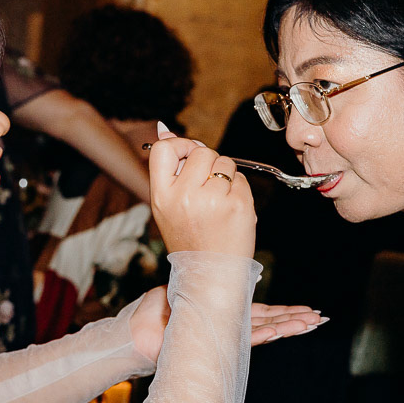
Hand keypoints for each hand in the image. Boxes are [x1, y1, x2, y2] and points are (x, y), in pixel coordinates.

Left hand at [129, 287, 326, 362]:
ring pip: (264, 330)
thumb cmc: (153, 312)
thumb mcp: (183, 287)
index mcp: (222, 311)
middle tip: (319, 317)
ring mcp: (224, 336)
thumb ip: (201, 278)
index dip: (282, 310)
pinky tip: (284, 329)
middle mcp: (227, 325)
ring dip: (289, 326)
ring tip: (312, 323)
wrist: (137, 334)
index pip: (259, 311)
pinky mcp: (217, 342)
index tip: (304, 308)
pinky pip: (246, 337)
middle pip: (268, 322)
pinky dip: (267, 332)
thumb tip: (213, 262)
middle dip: (294, 319)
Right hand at [148, 123, 254, 257]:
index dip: (180, 145)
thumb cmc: (190, 238)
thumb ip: (169, 169)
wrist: (211, 274)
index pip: (164, 148)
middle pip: (201, 151)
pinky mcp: (237, 205)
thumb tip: (163, 128)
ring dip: (226, 176)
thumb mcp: (167, 205)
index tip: (188, 158)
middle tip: (207, 189)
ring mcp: (212, 200)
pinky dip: (239, 191)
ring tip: (218, 202)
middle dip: (209, 163)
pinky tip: (230, 210)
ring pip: (225, 162)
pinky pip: (241, 179)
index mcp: (162, 195)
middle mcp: (185, 196)